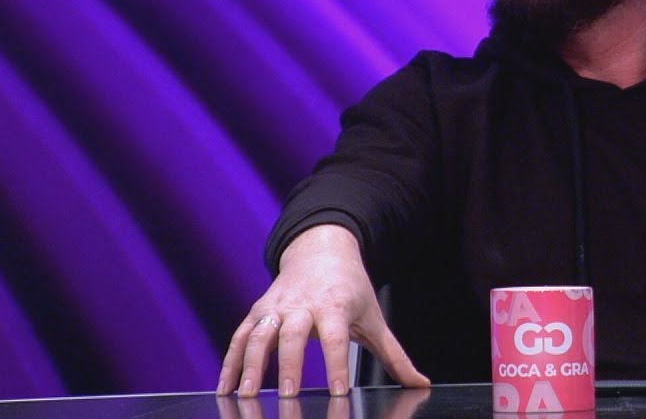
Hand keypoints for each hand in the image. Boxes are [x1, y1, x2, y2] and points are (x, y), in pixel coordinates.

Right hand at [217, 224, 429, 397]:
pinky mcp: (258, 311)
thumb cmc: (351, 289)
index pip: (335, 339)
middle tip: (288, 394)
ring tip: (247, 395)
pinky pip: (241, 336)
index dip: (336, 365)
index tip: (337, 392)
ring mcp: (276, 306)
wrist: (322, 250)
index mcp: (335, 306)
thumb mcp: (374, 318)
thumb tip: (421, 383)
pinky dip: (231, 361)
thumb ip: (395, 356)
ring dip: (250, 364)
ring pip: (260, 334)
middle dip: (289, 365)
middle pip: (293, 335)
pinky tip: (225, 388)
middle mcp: (303, 304)